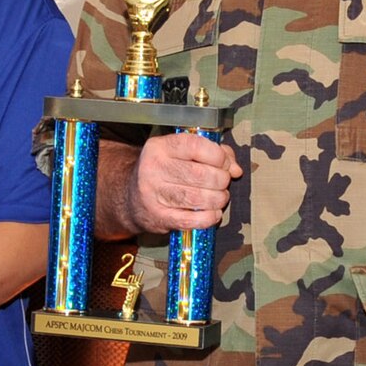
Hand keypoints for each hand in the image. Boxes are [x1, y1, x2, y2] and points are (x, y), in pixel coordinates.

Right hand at [125, 131, 240, 233]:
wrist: (130, 197)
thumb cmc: (163, 172)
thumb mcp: (180, 154)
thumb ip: (211, 153)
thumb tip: (234, 169)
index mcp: (160, 147)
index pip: (196, 146)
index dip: (219, 156)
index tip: (225, 163)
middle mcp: (153, 169)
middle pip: (201, 175)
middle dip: (221, 180)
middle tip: (223, 182)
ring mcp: (154, 195)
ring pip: (199, 198)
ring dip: (218, 199)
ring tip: (219, 197)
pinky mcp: (158, 217)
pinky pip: (192, 219)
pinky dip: (209, 217)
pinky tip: (213, 213)